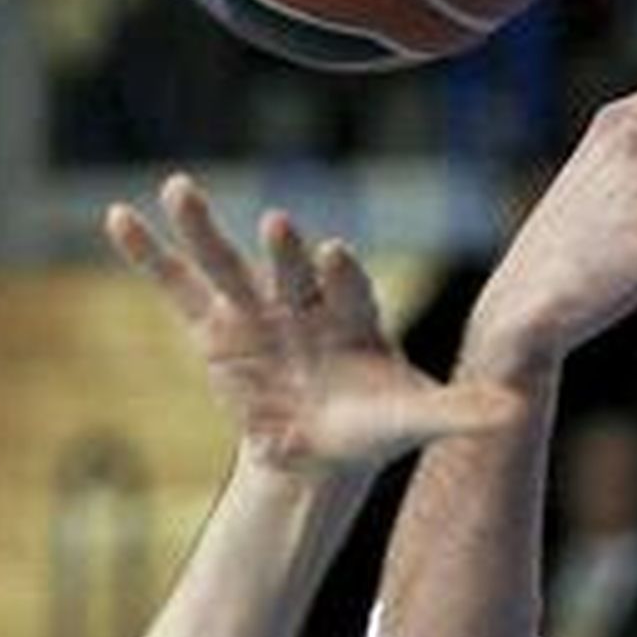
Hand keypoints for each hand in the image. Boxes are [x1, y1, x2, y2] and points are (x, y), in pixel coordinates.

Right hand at [104, 176, 515, 470]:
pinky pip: (175, 286)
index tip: (333, 252)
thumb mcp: (416, 420)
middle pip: (289, 269)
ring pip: (228, 264)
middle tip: (278, 224)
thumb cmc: (373, 425)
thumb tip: (518, 412)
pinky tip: (118, 218)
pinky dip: (148, 255)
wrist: (319, 450)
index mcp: (355, 312)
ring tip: (178, 186)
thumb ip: (460, 410)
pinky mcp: (212, 328)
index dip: (340, 273)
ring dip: (203, 227)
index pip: (348, 287)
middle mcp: (304, 300)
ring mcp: (255, 309)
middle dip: (283, 251)